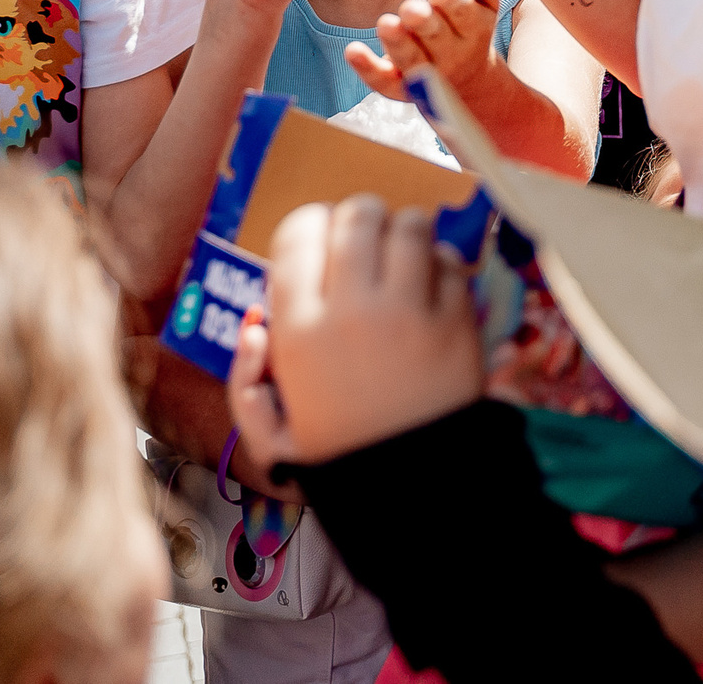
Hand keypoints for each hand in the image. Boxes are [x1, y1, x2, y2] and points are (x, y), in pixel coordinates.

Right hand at [226, 195, 482, 468]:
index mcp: (297, 330)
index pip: (297, 232)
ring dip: (405, 233)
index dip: (309, 228)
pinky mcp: (456, 319)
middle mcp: (351, 309)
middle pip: (356, 214)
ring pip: (409, 224)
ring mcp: (408, 311)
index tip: (319, 244)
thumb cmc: (339, 458)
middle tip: (365, 245)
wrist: (414, 489)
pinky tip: (432, 290)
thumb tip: (254, 325)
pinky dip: (442, 266)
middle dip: (359, 220)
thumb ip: (246, 380)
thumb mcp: (270, 435)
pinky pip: (450, 261)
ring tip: (402, 258)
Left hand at [346, 0, 506, 101]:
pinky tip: (353, 51)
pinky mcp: (399, 87)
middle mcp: (452, 55)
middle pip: (436, 36)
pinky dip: (367, 68)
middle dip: (423, 22)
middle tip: (410, 10)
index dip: (451, 2)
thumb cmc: (469, 31)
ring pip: (411, 59)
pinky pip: (383, 79)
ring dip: (397, 43)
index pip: (463, 12)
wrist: (468, 85)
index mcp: (473, 29)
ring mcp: (426, 75)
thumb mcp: (482, 5)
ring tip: (386, 24)